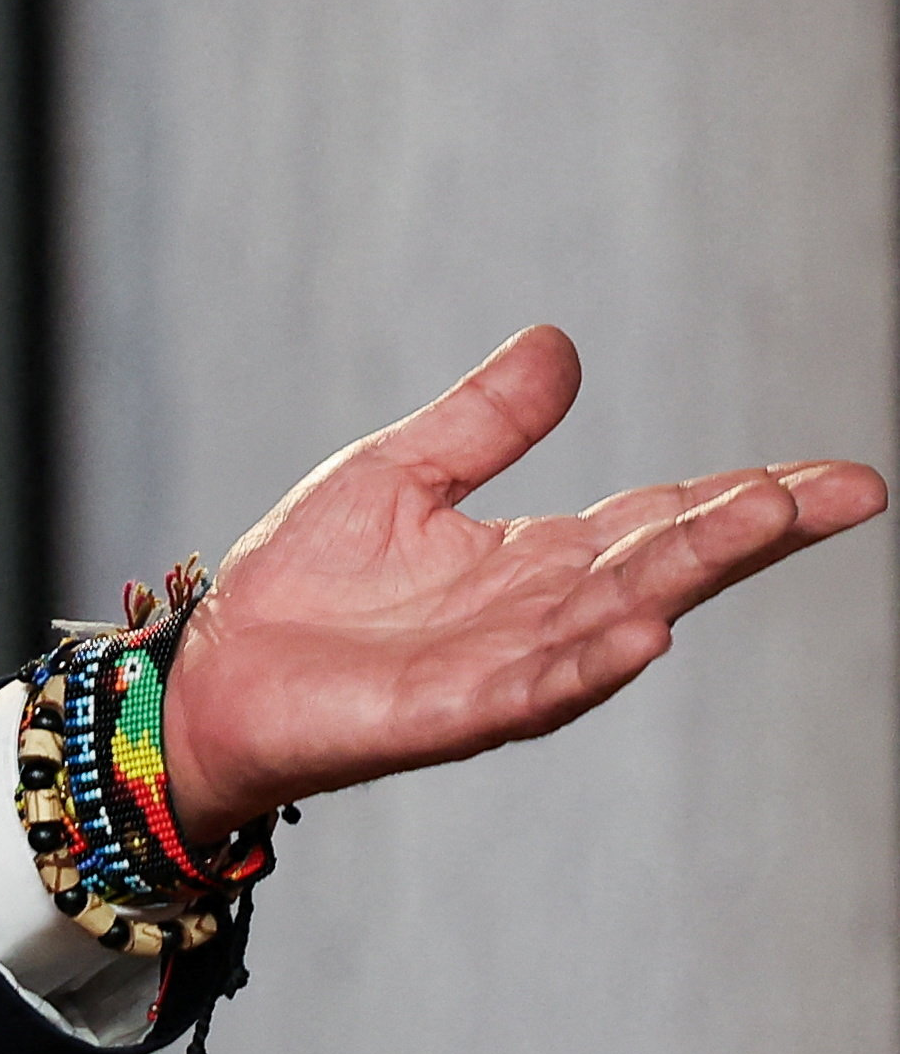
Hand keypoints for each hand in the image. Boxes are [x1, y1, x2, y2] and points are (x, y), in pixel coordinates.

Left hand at [153, 326, 884, 828]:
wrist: (216, 669)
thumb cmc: (307, 583)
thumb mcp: (396, 472)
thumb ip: (482, 421)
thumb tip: (560, 342)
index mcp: (537, 558)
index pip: (661, 518)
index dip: (745, 495)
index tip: (839, 475)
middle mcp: (542, 615)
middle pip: (664, 562)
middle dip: (748, 528)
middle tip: (837, 492)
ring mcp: (505, 666)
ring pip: (616, 616)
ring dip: (687, 574)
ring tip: (761, 523)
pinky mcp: (450, 711)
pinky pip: (534, 688)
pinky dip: (590, 663)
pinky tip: (644, 632)